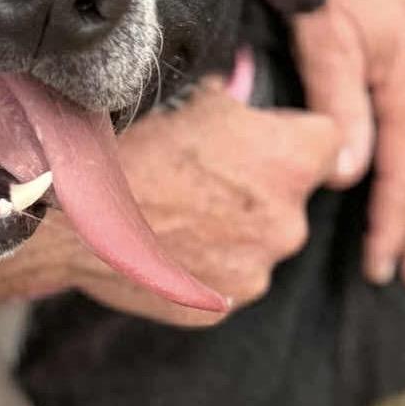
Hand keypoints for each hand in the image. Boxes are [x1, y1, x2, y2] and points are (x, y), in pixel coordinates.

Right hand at [0, 80, 338, 325]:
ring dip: (235, 230)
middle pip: (291, 198)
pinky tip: (168, 244)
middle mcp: (289, 222)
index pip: (329, 142)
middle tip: (209, 177)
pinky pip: (226, 278)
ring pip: (259, 242)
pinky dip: (207, 264)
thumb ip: (237, 109)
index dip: (300, 137)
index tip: (271, 139)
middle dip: (261, 188)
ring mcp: (256, 270)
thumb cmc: (136, 141)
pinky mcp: (221, 306)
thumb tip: (239, 105)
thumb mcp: (197, 99)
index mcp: (292, 161)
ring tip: (180, 212)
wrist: (75, 208)